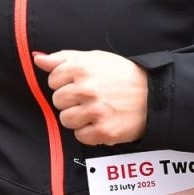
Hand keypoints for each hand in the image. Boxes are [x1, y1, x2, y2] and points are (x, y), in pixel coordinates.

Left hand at [33, 50, 147, 146]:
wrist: (156, 95)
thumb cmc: (122, 75)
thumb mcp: (95, 58)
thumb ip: (63, 58)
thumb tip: (38, 58)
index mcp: (82, 68)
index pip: (53, 80)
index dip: (65, 83)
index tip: (82, 83)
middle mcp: (87, 89)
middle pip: (57, 101)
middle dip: (71, 101)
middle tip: (91, 98)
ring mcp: (95, 111)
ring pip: (66, 120)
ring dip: (78, 118)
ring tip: (96, 110)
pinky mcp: (104, 131)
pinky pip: (80, 136)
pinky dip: (90, 132)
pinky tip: (102, 122)